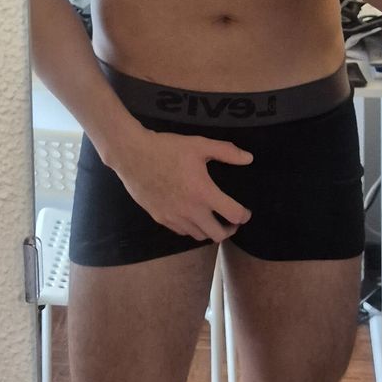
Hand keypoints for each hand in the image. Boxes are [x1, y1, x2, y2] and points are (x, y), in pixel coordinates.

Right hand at [114, 127, 253, 242]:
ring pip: (199, 236)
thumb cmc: (167, 148)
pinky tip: (193, 216)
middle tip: (232, 220)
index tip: (245, 212)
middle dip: (229, 229)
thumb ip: (226, 152)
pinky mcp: (160, 218)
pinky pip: (182, 232)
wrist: (132, 155)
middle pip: (218, 235)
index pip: (233, 215)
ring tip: (213, 219)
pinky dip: (192, 228)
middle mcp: (190, 211)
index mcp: (203, 193)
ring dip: (210, 230)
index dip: (244, 216)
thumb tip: (249, 158)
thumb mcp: (199, 145)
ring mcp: (174, 217)